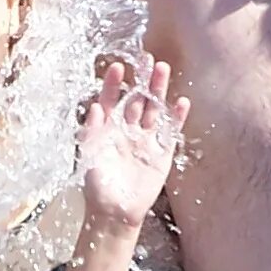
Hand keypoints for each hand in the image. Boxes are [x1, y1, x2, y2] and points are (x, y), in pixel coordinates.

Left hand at [79, 56, 188, 230]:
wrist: (114, 211)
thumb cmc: (96, 184)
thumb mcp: (88, 154)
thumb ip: (91, 130)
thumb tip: (94, 105)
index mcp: (108, 129)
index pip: (111, 100)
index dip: (114, 84)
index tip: (118, 67)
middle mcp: (127, 130)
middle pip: (137, 99)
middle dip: (143, 80)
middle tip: (148, 58)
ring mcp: (145, 140)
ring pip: (154, 110)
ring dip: (159, 91)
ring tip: (164, 69)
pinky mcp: (161, 154)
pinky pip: (170, 132)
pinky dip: (176, 117)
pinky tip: (181, 101)